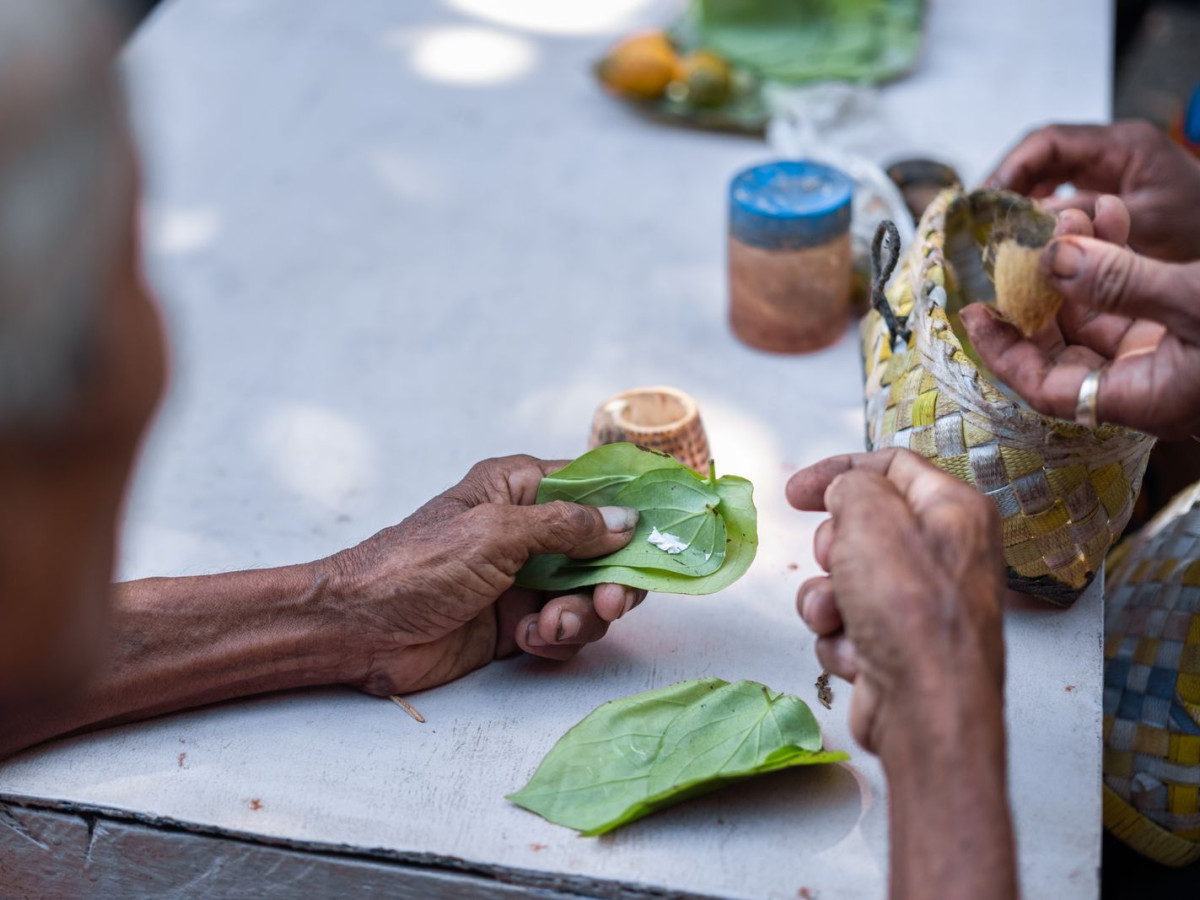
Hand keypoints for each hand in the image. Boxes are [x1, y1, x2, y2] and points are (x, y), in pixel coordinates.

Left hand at [322, 455, 645, 695]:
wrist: (359, 631)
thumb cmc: (416, 565)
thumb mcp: (495, 533)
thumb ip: (566, 527)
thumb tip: (626, 522)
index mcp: (519, 488)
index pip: (595, 486)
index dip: (634, 507)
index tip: (670, 528)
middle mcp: (528, 530)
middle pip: (604, 549)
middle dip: (612, 579)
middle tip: (610, 602)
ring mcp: (524, 579)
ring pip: (590, 595)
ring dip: (581, 616)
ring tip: (550, 628)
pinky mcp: (517, 624)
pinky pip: (565, 629)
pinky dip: (556, 639)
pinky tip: (528, 641)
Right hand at [786, 449, 1005, 757]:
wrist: (925, 710)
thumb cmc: (910, 611)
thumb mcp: (871, 518)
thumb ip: (852, 485)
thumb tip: (846, 494)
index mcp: (956, 511)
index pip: (892, 466)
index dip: (839, 471)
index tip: (796, 492)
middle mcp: (946, 554)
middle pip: (862, 526)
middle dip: (832, 548)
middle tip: (836, 561)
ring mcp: (922, 603)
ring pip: (845, 579)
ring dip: (826, 599)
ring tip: (837, 617)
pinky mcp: (899, 644)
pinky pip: (847, 623)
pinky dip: (840, 637)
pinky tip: (857, 653)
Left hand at [960, 194, 1199, 438]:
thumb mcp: (1198, 301)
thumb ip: (1122, 283)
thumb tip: (1050, 261)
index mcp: (1143, 400)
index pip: (1044, 388)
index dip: (1003, 351)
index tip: (975, 311)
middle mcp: (1146, 384)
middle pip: (1062, 349)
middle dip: (1039, 293)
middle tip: (1026, 245)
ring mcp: (1164, 357)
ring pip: (1097, 314)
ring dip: (1080, 263)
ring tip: (1072, 215)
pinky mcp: (1182, 328)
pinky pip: (1133, 296)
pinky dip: (1118, 258)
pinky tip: (1109, 215)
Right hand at [986, 120, 1199, 261]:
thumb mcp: (1151, 225)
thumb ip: (1090, 220)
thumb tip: (1029, 222)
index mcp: (1124, 144)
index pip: (1050, 141)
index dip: (1011, 167)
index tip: (985, 199)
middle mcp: (1112, 151)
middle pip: (1043, 156)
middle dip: (1008, 184)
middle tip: (981, 218)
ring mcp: (1109, 172)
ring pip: (1049, 176)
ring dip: (1020, 200)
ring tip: (995, 230)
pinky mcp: (1108, 194)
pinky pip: (1062, 197)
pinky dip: (1038, 215)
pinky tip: (1024, 238)